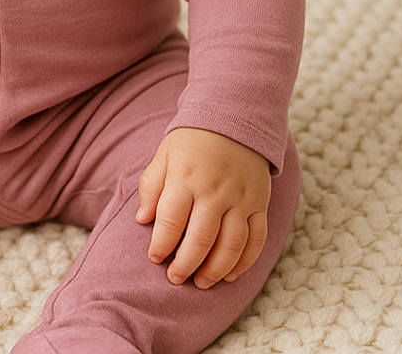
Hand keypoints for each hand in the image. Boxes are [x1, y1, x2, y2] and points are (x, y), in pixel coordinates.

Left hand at [136, 127, 270, 288]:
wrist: (233, 118)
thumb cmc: (192, 141)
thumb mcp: (164, 155)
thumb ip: (151, 186)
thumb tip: (142, 220)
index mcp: (186, 177)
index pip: (170, 221)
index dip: (160, 245)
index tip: (155, 258)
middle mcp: (215, 190)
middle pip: (201, 240)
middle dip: (185, 266)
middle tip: (175, 278)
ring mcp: (240, 198)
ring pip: (231, 246)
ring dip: (215, 271)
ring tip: (201, 282)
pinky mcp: (259, 203)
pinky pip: (256, 240)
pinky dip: (245, 262)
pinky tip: (230, 274)